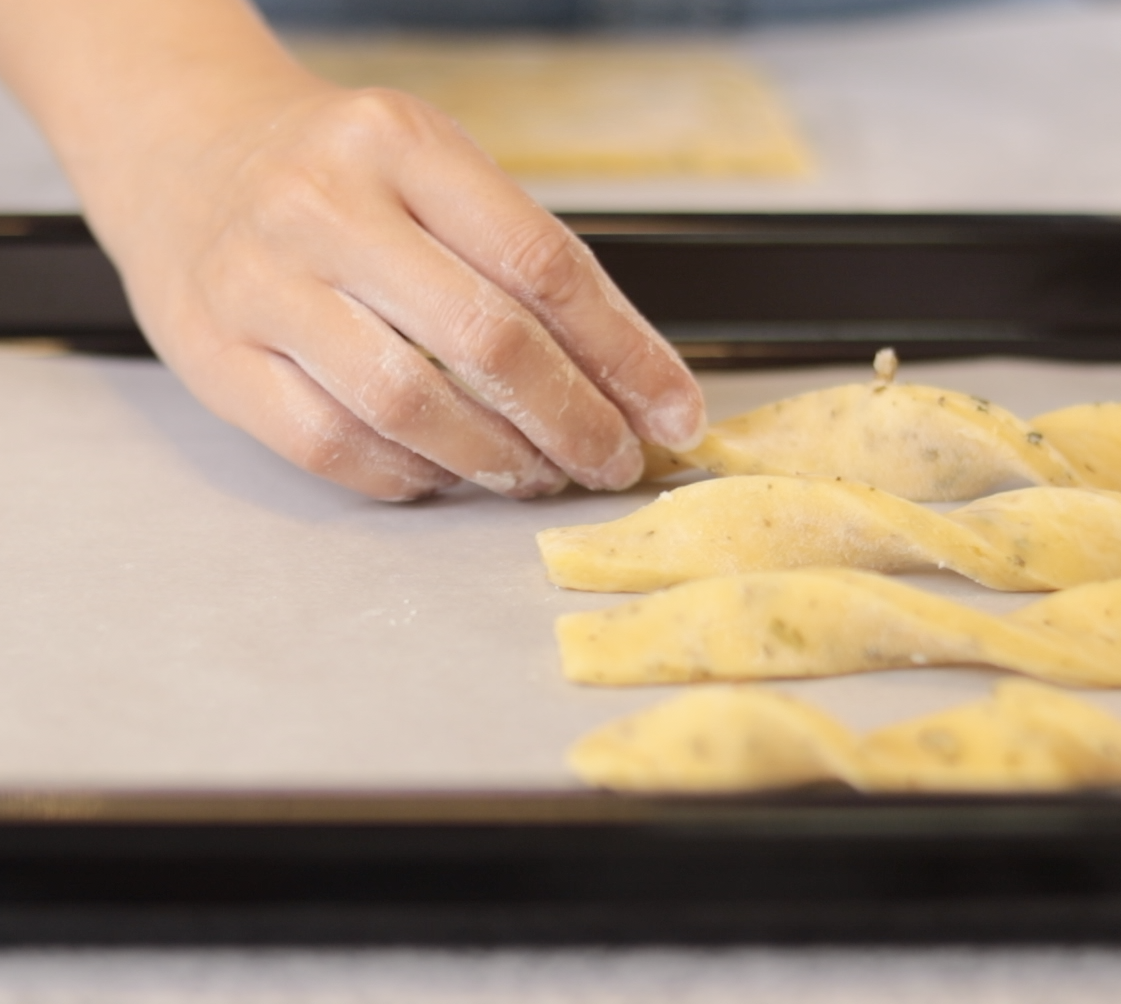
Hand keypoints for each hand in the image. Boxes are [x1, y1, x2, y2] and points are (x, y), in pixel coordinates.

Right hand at [0, 0, 705, 500]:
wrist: (180, 147)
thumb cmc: (337, 173)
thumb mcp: (435, 169)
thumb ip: (521, 259)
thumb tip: (631, 379)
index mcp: (402, 143)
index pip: (544, 264)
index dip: (625, 355)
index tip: (673, 413)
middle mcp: (325, 204)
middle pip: (486, 339)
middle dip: (574, 421)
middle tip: (614, 462)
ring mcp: (258, 281)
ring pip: (408, 403)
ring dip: (499, 459)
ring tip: (541, 476)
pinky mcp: (212, 355)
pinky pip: (332, 445)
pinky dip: (411, 476)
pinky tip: (452, 475)